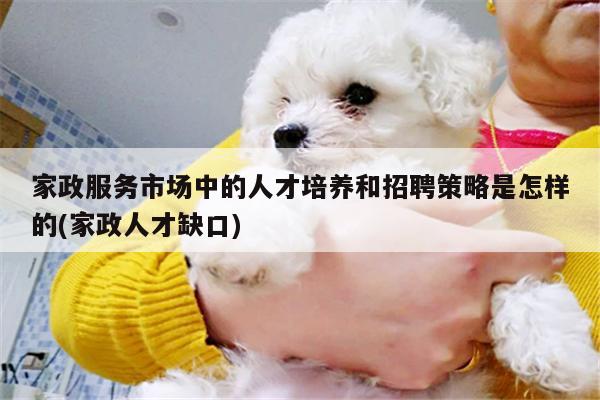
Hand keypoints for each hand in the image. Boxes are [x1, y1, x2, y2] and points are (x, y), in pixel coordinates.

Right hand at [195, 199, 563, 389]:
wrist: (283, 288)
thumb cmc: (334, 235)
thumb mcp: (393, 203)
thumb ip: (453, 205)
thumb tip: (490, 206)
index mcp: (465, 257)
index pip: (535, 256)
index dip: (528, 249)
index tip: (519, 249)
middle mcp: (464, 309)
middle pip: (496, 295)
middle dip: (474, 282)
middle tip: (424, 267)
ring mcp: (441, 348)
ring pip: (468, 328)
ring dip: (448, 313)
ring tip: (397, 293)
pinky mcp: (416, 375)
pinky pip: (438, 355)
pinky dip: (423, 340)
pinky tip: (386, 319)